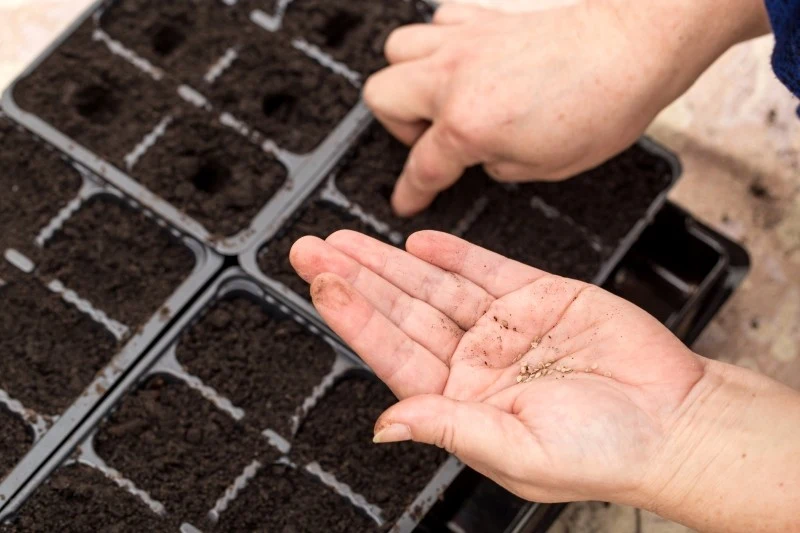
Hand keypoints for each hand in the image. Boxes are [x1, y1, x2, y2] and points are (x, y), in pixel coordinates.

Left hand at [290, 230, 703, 505]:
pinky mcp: (538, 296)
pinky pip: (484, 270)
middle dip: (355, 278)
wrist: (674, 420)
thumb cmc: (604, 451)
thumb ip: (446, 427)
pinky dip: (451, 254)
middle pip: (401, 311)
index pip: (391, 352)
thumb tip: (385, 425)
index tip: (320, 285)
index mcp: (460, 401)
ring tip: (347, 239)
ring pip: (433, 285)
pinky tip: (417, 242)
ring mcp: (504, 326)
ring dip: (390, 261)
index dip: (353, 316)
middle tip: (312, 250)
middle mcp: (475, 360)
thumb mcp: (516, 449)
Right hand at [366, 0, 770, 215]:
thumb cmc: (604, 105)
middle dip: (399, 128)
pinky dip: (440, 44)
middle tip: (429, 141)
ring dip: (409, 80)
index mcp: (468, 122)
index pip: (421, 167)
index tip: (406, 200)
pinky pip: (438, 22)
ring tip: (438, 99)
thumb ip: (497, 165)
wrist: (636, 46)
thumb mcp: (546, 167)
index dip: (410, 192)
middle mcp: (455, 75)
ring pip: (398, 49)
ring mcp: (466, 40)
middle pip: (382, 96)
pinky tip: (464, 62)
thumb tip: (481, 157)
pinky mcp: (485, 17)